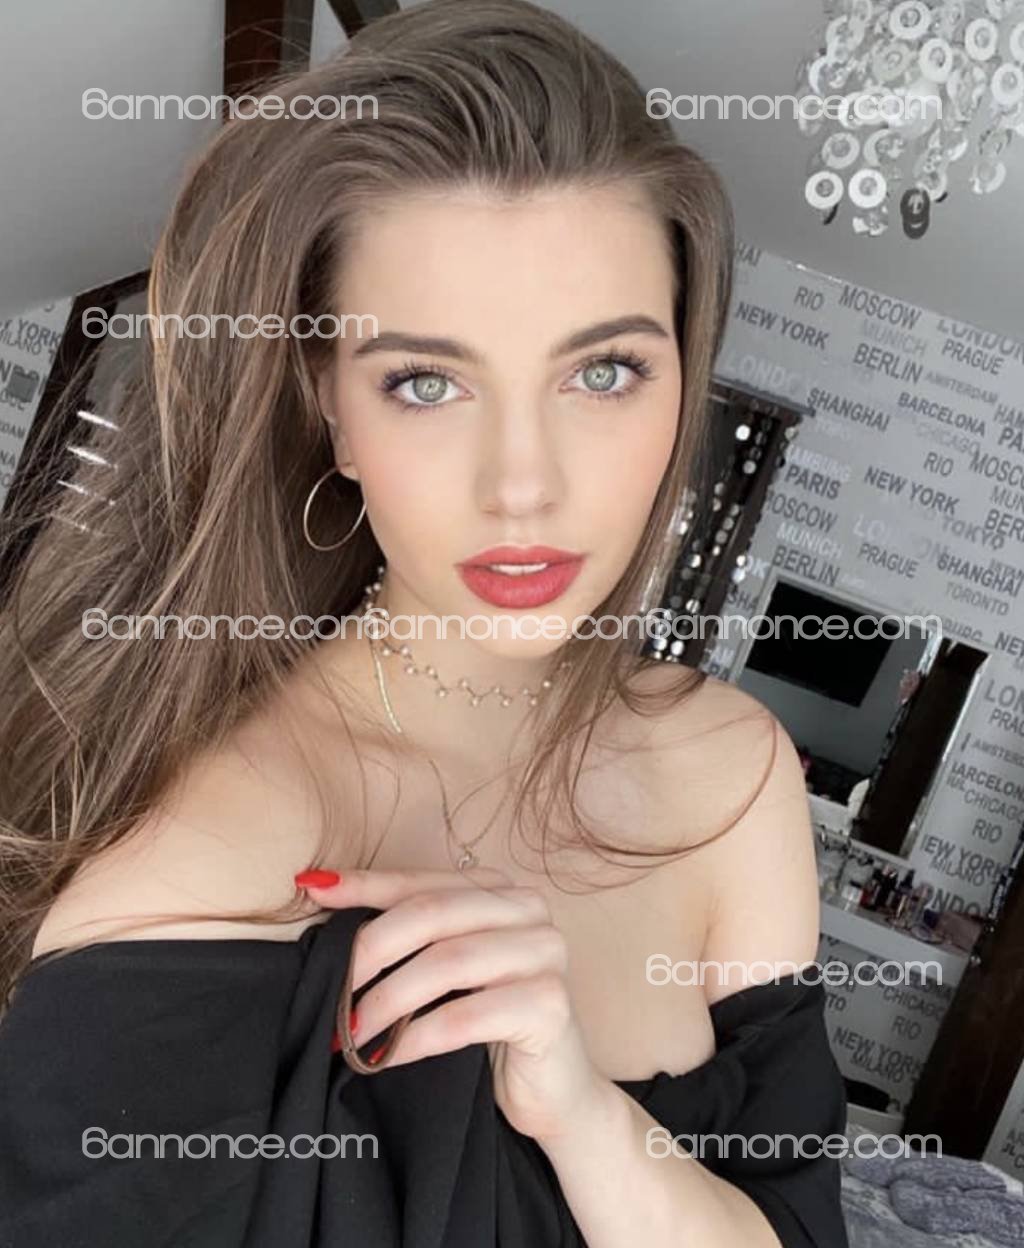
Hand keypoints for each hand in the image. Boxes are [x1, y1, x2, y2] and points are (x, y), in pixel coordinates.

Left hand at [296, 866, 607, 1141]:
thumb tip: (320, 890)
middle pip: (432, 914)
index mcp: (501, 890)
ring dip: (387, 1000)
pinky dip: (415, 1037)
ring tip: (350, 1032)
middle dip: (371, 950)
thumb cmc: (487, 1024)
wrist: (553, 1091)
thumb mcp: (443, 970)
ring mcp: (546, 953)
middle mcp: (530, 910)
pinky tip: (386, 1056)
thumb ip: (402, 932)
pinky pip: (465, 1016)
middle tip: (329, 991)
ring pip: (447, 962)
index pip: (422, 881)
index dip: (366, 886)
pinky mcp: (550, 1005)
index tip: (312, 892)